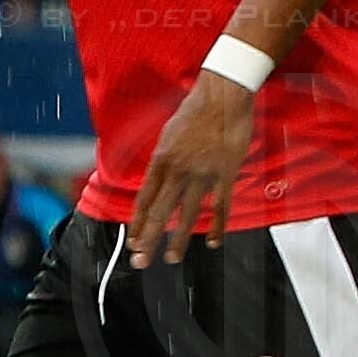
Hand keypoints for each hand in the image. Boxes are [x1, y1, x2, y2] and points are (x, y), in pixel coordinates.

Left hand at [125, 70, 258, 265]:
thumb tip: (159, 176)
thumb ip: (165, 158)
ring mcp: (202, 174)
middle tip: (140, 262)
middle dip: (148, 240)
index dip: (138, 222)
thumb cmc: (197, 109)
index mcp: (162, 159)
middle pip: (160, 212)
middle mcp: (178, 170)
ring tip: (172, 258)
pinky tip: (213, 242)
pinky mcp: (225, 173)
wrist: (224, 94)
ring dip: (179, 239)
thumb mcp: (170, 132)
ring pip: (188, 214)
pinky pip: (221, 206)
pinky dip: (218, 226)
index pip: (145, 198)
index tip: (132, 242)